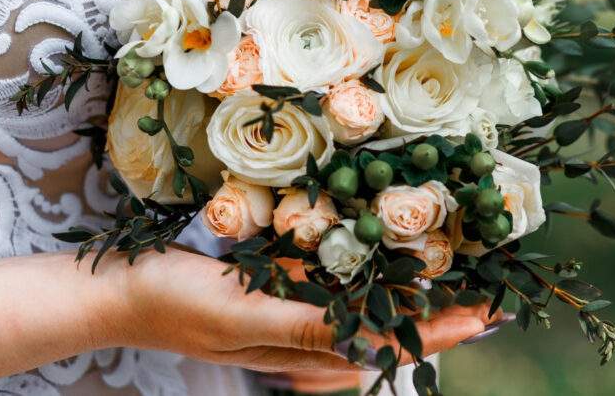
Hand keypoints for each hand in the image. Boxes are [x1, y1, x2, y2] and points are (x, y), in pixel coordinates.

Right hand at [115, 246, 491, 372]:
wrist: (123, 292)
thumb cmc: (178, 303)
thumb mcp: (245, 316)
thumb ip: (307, 329)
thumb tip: (373, 343)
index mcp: (308, 350)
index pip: (391, 344)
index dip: (443, 330)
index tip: (487, 312)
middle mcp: (312, 337)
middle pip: (391, 330)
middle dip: (443, 315)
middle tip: (491, 294)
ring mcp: (298, 315)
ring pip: (372, 312)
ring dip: (416, 298)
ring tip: (461, 278)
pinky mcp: (284, 291)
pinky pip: (341, 290)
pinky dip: (376, 280)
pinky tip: (393, 264)